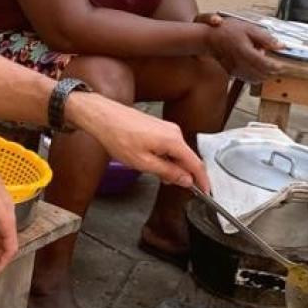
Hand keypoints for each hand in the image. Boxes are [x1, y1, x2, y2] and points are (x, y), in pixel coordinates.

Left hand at [68, 93, 208, 191]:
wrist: (102, 117)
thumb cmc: (118, 136)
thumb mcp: (143, 163)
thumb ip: (168, 172)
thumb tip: (185, 180)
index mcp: (173, 140)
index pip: (196, 164)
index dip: (202, 180)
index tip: (204, 191)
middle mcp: (174, 132)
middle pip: (187, 158)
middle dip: (183, 174)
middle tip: (174, 186)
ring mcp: (166, 128)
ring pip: (177, 152)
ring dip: (172, 166)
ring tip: (157, 175)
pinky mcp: (158, 127)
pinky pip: (169, 146)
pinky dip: (165, 157)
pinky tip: (152, 163)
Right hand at [204, 18, 280, 81]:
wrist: (208, 38)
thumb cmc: (227, 31)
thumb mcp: (249, 28)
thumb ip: (266, 38)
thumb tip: (281, 46)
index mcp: (245, 51)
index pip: (265, 64)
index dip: (276, 66)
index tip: (281, 64)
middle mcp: (240, 63)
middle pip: (262, 74)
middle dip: (271, 71)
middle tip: (276, 64)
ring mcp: (235, 69)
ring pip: (255, 79)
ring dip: (264, 75)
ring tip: (266, 65)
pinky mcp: (232, 72)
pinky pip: (248, 79)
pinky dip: (256, 76)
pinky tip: (256, 68)